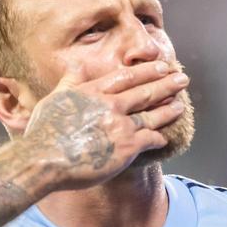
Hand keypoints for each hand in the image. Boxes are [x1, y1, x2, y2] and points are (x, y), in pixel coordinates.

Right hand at [19, 60, 188, 190]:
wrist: (45, 160)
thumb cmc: (44, 132)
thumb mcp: (54, 99)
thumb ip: (70, 82)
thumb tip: (76, 66)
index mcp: (93, 91)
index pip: (126, 77)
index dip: (146, 71)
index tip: (160, 65)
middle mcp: (110, 105)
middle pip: (144, 92)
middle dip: (166, 84)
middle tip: (181, 79)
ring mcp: (121, 126)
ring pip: (152, 115)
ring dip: (168, 109)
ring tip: (179, 104)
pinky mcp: (127, 148)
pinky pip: (149, 140)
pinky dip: (159, 138)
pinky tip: (164, 138)